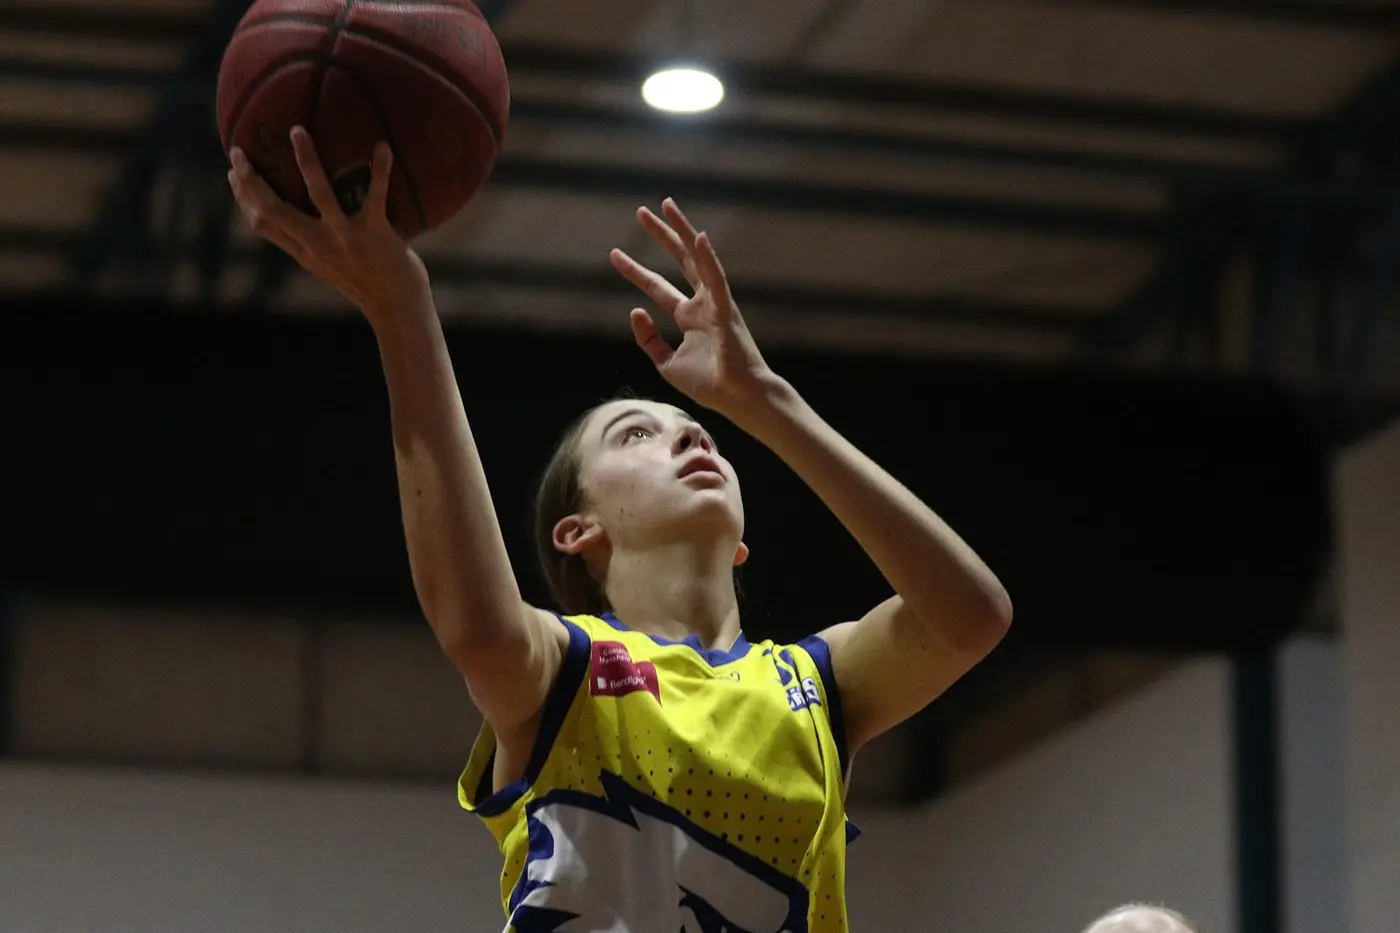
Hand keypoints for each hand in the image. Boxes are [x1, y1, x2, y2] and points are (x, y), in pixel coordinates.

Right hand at [227, 128, 430, 326]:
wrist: (397, 310)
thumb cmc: (367, 283)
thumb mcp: (330, 266)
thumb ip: (313, 243)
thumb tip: (300, 220)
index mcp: (305, 252)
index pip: (262, 223)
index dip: (243, 197)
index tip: (232, 173)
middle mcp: (318, 245)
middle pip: (273, 209)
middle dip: (252, 179)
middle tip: (239, 150)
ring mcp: (345, 239)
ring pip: (319, 194)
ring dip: (307, 160)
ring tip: (298, 131)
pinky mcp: (375, 234)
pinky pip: (376, 195)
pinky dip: (380, 170)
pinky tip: (382, 146)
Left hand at [610, 199, 778, 421]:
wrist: (738, 398)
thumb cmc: (710, 384)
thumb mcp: (666, 363)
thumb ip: (649, 340)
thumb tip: (635, 312)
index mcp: (689, 317)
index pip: (658, 287)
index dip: (636, 271)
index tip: (615, 254)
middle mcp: (703, 303)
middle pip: (678, 261)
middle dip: (660, 236)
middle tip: (641, 212)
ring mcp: (716, 302)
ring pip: (697, 258)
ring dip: (682, 231)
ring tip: (666, 205)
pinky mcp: (726, 309)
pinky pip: (717, 278)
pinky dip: (708, 258)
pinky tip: (698, 236)